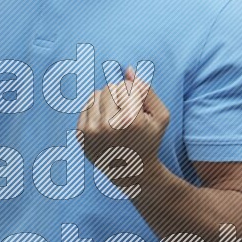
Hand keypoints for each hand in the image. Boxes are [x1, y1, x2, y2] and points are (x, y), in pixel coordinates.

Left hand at [75, 64, 169, 187]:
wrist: (131, 171)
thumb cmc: (149, 140)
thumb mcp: (160, 116)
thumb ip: (147, 90)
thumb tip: (127, 70)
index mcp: (130, 120)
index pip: (125, 86)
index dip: (134, 94)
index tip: (138, 110)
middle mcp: (108, 125)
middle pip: (109, 88)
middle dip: (119, 96)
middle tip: (127, 114)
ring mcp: (92, 131)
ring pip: (96, 95)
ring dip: (107, 101)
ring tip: (117, 117)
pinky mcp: (81, 135)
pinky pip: (86, 106)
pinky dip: (96, 110)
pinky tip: (106, 123)